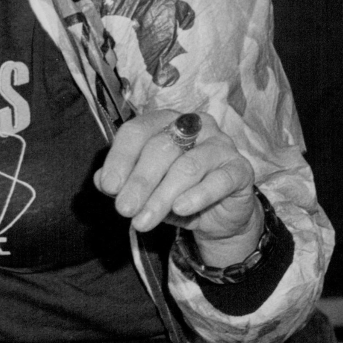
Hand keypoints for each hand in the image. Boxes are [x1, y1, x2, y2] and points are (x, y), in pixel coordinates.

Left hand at [97, 110, 261, 264]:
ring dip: (162, 196)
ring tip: (144, 220)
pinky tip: (181, 209)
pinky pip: (218, 180)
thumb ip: (123, 181)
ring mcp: (220, 144)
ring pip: (187, 166)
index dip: (120, 158)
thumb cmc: (177, 193)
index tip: (109, 187)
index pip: (137, 130)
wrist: (219, 216)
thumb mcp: (145, 189)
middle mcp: (194, 125)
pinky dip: (197, 195)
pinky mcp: (240, 168)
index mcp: (166, 122)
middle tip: (124, 210)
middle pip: (160, 147)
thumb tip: (102, 180)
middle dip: (139, 181)